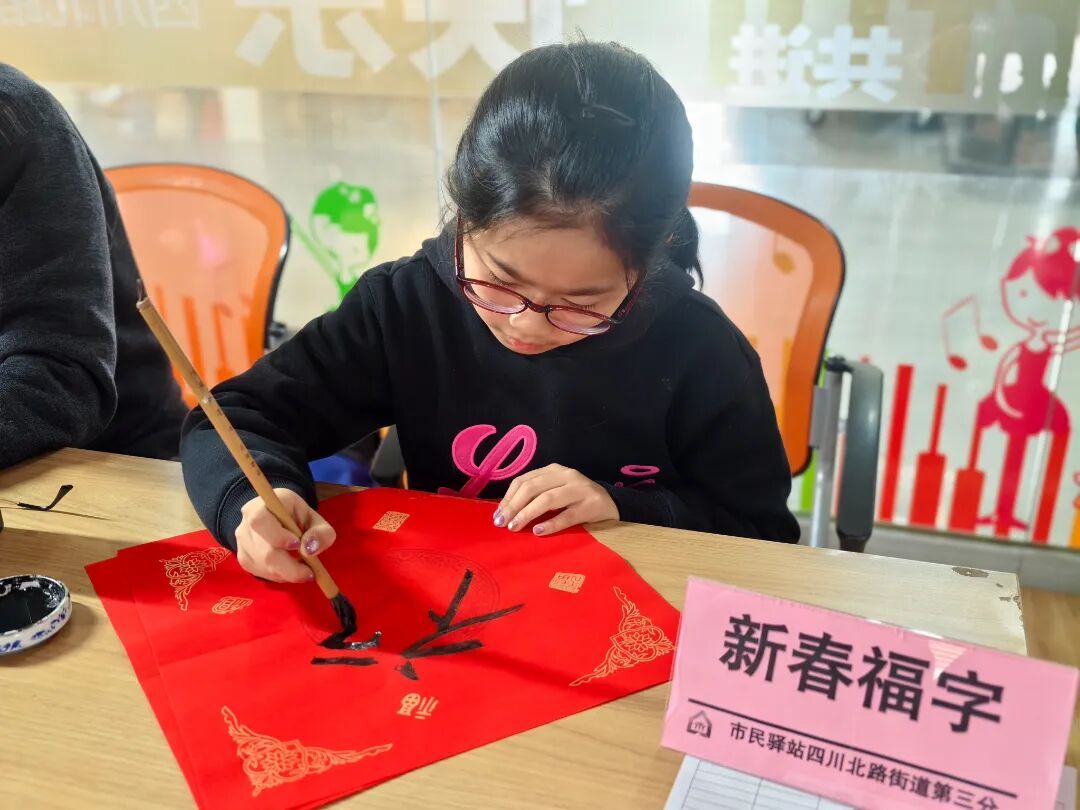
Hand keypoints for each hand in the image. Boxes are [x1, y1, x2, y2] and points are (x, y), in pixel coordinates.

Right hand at [235, 488, 335, 582]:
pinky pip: (259, 572)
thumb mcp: (317, 521)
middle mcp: (247, 520)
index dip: (277, 536)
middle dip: (289, 567)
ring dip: (286, 573)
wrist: (282, 519)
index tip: (297, 545)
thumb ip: (321, 533)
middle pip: (262, 550)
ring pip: (262, 564)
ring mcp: (242, 539)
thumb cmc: (300, 519)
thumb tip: (310, 549)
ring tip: (302, 569)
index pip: (260, 520)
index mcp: (266, 503)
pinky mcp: (242, 556)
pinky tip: (289, 570)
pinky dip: (278, 576)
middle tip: (308, 572)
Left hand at [494, 464, 617, 535]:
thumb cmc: (577, 500)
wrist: (613, 505)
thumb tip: (505, 512)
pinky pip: (567, 516)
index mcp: (554, 470)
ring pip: (547, 499)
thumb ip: (536, 496)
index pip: (524, 480)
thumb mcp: (556, 491)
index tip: (497, 515)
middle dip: (513, 506)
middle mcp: (567, 475)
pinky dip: (550, 524)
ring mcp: (580, 489)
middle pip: (533, 488)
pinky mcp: (591, 506)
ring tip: (515, 527)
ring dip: (527, 514)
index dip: (508, 498)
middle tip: (501, 523)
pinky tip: (538, 531)